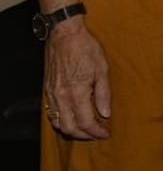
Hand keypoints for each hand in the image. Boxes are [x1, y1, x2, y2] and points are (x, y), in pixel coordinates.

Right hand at [43, 18, 110, 139]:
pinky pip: (51, 113)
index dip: (96, 132)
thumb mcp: (102, 68)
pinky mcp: (47, 90)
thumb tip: (105, 113)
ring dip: (72, 130)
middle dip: (84, 135)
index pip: (85, 122)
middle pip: (70, 128)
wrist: (64, 35)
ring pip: (58, 123)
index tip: (106, 134)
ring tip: (86, 129)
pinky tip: (72, 117)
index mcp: (76, 92)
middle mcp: (61, 97)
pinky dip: (61, 121)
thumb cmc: (86, 48)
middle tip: (97, 134)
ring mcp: (52, 94)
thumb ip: (103, 93)